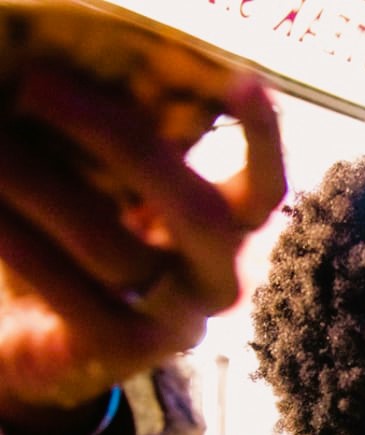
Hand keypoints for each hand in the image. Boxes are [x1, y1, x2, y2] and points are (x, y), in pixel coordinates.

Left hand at [0, 62, 284, 434]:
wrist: (34, 344)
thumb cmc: (73, 244)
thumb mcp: (111, 192)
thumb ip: (128, 150)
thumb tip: (93, 75)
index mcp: (227, 234)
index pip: (263, 191)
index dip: (263, 141)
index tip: (246, 82)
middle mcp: (216, 281)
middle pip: (198, 213)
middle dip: (122, 141)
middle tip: (40, 87)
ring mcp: (174, 323)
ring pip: (117, 249)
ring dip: (40, 184)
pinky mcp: (118, 352)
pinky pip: (71, 292)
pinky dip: (23, 246)